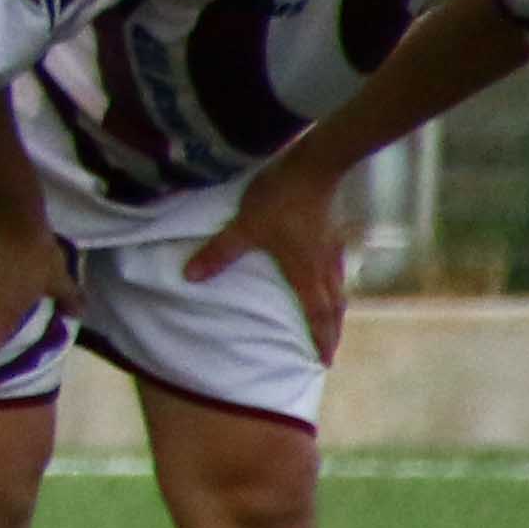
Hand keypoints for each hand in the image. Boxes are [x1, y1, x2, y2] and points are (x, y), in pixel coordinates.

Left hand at [186, 156, 356, 364]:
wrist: (314, 165)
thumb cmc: (280, 199)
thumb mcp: (244, 227)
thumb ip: (219, 253)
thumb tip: (190, 278)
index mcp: (306, 272)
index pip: (317, 314)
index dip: (321, 339)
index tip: (325, 362)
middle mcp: (323, 266)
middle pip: (333, 306)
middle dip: (331, 331)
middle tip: (329, 351)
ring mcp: (330, 248)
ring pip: (338, 287)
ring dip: (335, 308)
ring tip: (331, 320)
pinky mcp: (331, 231)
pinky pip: (335, 268)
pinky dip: (333, 283)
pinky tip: (327, 276)